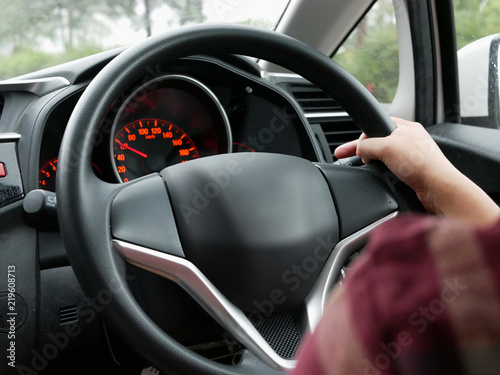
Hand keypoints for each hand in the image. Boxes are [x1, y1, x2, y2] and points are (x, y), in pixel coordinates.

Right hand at [335, 117, 499, 225]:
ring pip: (384, 158)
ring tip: (366, 168)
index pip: (378, 125)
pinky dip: (383, 175)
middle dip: (364, 150)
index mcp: (407, 127)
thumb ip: (367, 145)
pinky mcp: (412, 174)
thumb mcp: (385, 146)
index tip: (351, 146)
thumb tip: (360, 150)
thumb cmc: (421, 163)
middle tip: (345, 156)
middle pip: (379, 143)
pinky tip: (381, 178)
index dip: (363, 135)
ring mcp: (412, 158)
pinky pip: (390, 171)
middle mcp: (410, 141)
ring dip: (374, 164)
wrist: (438, 188)